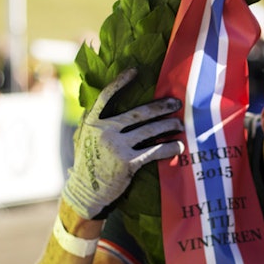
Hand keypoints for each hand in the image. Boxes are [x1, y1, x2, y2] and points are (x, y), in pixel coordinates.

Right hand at [61, 70, 183, 219]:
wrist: (85, 192)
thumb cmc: (87, 164)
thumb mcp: (83, 138)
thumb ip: (93, 122)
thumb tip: (102, 104)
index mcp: (92, 122)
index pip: (106, 96)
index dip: (120, 82)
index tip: (135, 71)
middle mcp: (104, 132)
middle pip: (138, 113)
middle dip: (161, 107)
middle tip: (176, 103)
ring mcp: (117, 147)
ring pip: (150, 131)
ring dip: (169, 126)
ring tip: (180, 125)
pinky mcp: (128, 163)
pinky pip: (154, 151)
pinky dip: (169, 148)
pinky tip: (178, 147)